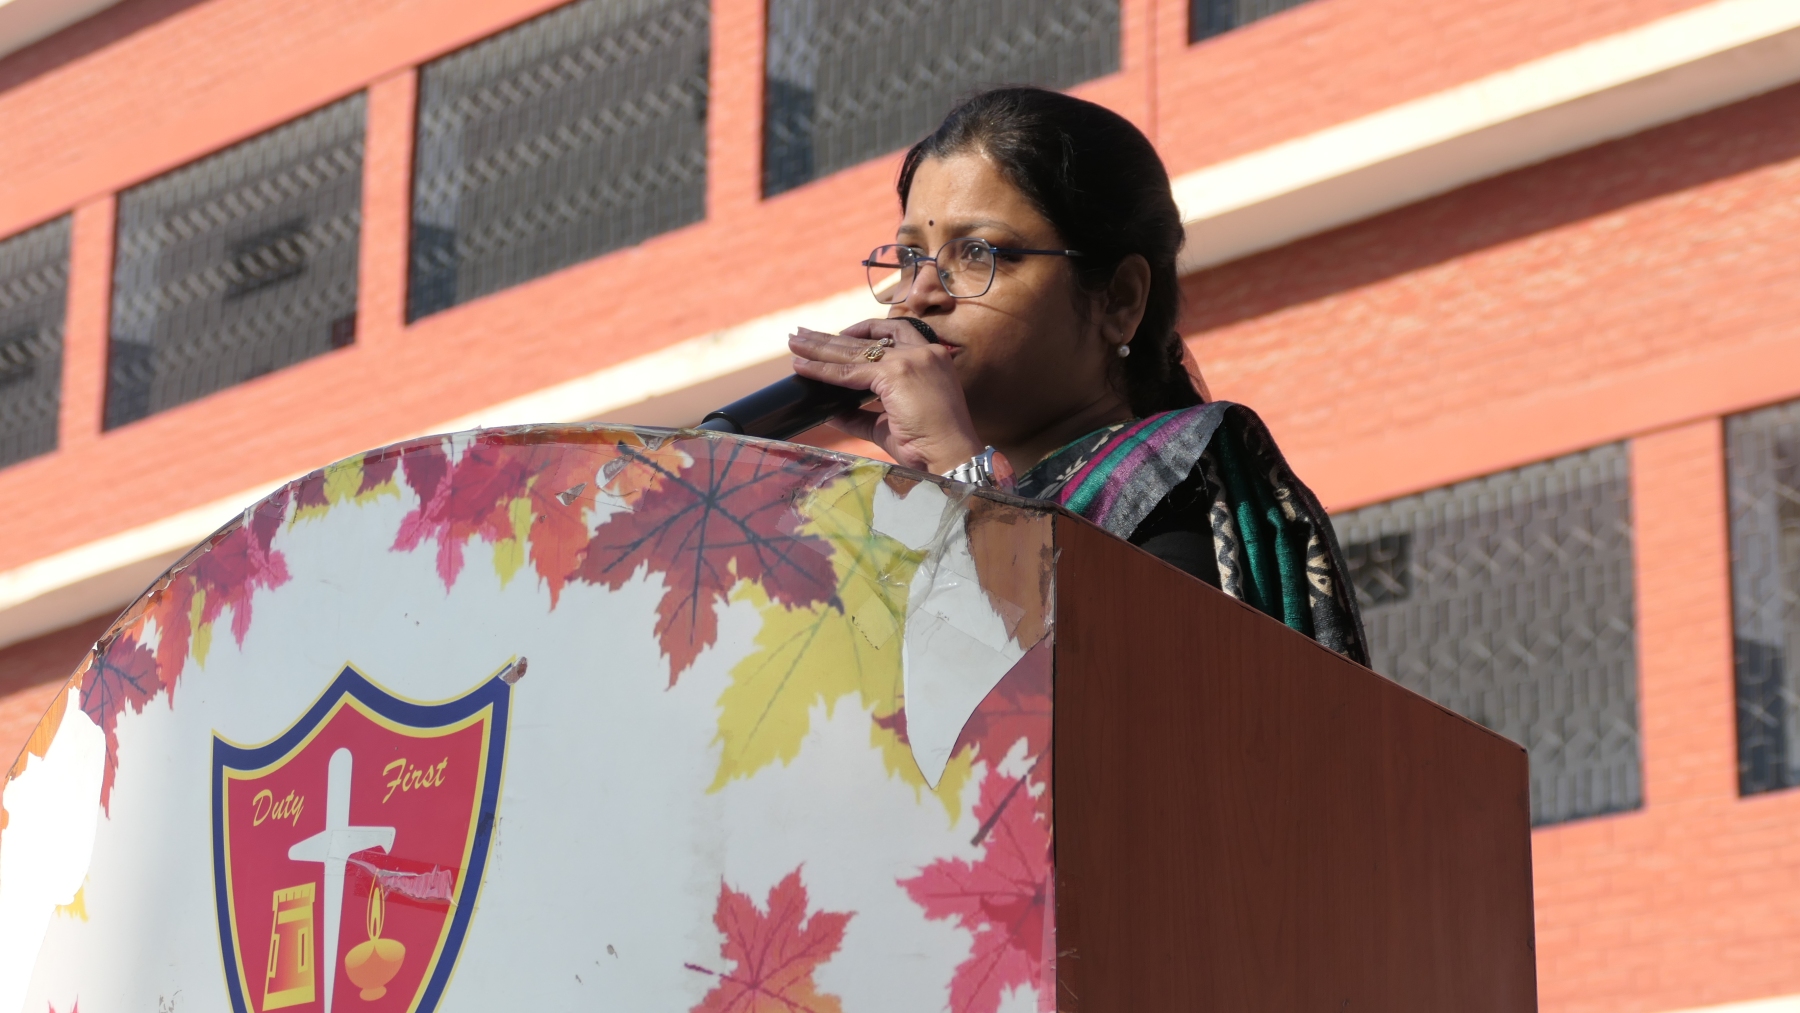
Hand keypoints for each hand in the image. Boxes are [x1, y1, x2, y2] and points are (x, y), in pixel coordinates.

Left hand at [788, 319, 985, 472]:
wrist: (951, 457)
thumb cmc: (928, 447)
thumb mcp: (891, 424)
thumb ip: (861, 415)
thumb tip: (830, 411)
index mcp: (932, 359)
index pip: (892, 335)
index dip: (862, 335)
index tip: (840, 337)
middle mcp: (924, 352)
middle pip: (870, 337)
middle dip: (833, 337)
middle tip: (804, 334)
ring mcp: (911, 360)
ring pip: (855, 350)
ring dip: (821, 346)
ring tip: (794, 341)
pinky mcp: (896, 373)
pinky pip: (849, 371)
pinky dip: (822, 369)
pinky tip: (802, 366)